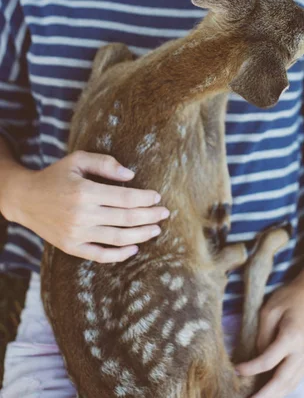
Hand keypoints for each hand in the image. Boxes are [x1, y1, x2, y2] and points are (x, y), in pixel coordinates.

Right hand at [9, 150, 169, 262]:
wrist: (25, 199)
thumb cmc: (56, 175)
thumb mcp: (78, 159)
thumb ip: (105, 163)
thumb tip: (131, 176)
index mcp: (85, 192)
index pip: (125, 198)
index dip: (145, 198)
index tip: (157, 196)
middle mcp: (81, 215)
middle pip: (126, 219)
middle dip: (150, 216)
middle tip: (165, 213)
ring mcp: (76, 234)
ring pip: (118, 238)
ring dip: (141, 235)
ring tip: (156, 229)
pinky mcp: (71, 247)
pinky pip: (100, 255)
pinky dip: (120, 255)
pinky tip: (134, 249)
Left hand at [235, 274, 303, 397]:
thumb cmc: (289, 297)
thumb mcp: (269, 310)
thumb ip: (263, 335)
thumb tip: (258, 359)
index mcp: (292, 336)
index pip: (268, 360)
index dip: (251, 368)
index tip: (237, 370)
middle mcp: (303, 351)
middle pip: (283, 380)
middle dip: (266, 395)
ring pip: (292, 383)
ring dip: (275, 394)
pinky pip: (296, 377)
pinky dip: (284, 387)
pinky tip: (273, 390)